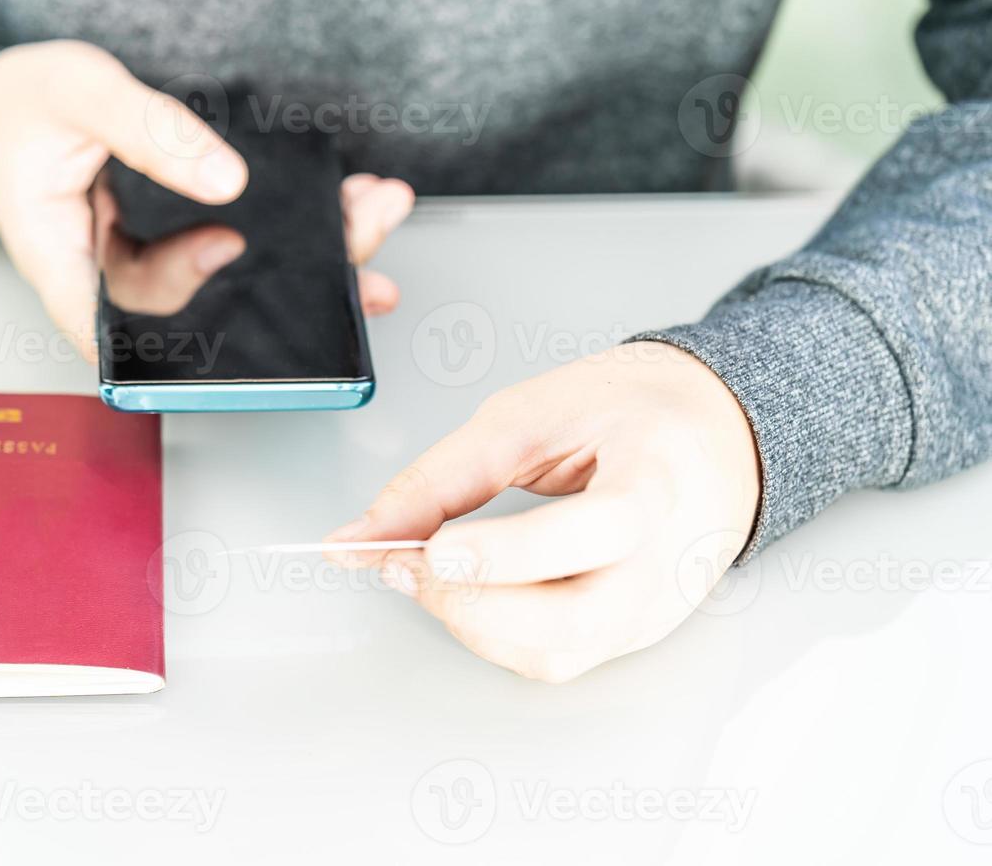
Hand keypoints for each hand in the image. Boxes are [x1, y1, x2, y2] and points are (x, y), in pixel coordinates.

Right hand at [0, 41, 413, 357]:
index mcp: (62, 262)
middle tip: (357, 257)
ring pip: (229, 284)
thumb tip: (225, 180)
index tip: (231, 268)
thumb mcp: (79, 92)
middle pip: (198, 311)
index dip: (182, 325)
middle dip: (286, 288)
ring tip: (372, 218)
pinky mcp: (169, 242)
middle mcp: (108, 279)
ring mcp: (142, 264)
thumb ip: (150, 132)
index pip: (117, 329)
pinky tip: (347, 206)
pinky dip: (294, 230)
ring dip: (310, 257)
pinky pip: (234, 249)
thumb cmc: (19, 105)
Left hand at [324, 343, 760, 682]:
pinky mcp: (633, 633)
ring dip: (473, 623)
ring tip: (423, 570)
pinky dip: (494, 633)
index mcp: (658, 477)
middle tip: (405, 563)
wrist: (710, 433)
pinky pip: (556, 657)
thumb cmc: (627, 412)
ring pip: (558, 653)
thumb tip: (360, 535)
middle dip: (474, 602)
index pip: (601, 530)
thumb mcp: (529, 414)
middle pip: (578, 618)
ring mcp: (656, 606)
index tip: (435, 546)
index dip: (513, 551)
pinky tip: (465, 591)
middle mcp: (668, 557)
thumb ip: (441, 477)